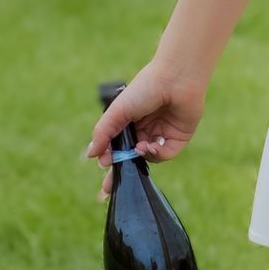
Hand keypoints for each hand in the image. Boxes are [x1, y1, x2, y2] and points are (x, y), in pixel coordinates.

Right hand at [87, 67, 206, 199]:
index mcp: (129, 122)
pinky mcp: (177, 138)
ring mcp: (161, 134)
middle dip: (121, 173)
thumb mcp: (118, 111)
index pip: (116, 147)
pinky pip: (164, 155)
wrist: (175, 79)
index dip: (109, 162)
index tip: (102, 171)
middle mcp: (144, 130)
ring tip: (138, 148)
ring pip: (147, 158)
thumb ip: (103, 133)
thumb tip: (90, 155)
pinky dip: (156, 154)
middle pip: (131, 158)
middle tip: (108, 190)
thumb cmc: (144, 89)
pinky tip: (150, 146)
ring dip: (140, 156)